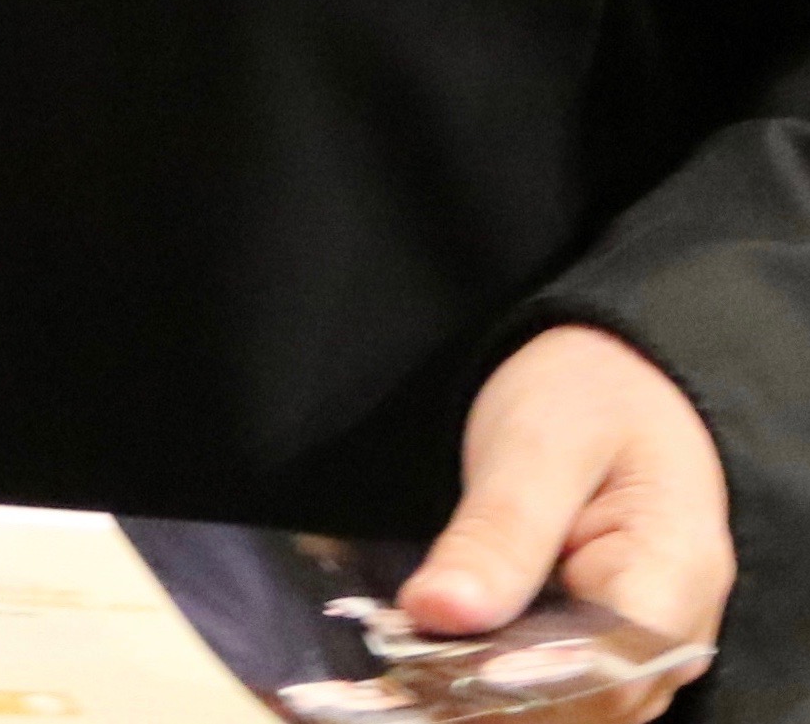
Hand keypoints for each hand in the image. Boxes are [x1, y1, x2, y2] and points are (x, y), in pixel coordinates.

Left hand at [403, 325, 729, 713]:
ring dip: (490, 691)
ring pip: (571, 708)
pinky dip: (500, 679)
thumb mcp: (535, 444)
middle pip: (586, 702)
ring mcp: (645, 654)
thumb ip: (497, 533)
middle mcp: (674, 637)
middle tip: (399, 652)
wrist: (611, 383)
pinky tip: (440, 657)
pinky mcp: (608, 652)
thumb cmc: (585, 400)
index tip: (427, 657)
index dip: (516, 680)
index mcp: (675, 576)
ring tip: (408, 656)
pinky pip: (559, 690)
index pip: (601, 670)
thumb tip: (435, 613)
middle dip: (492, 689)